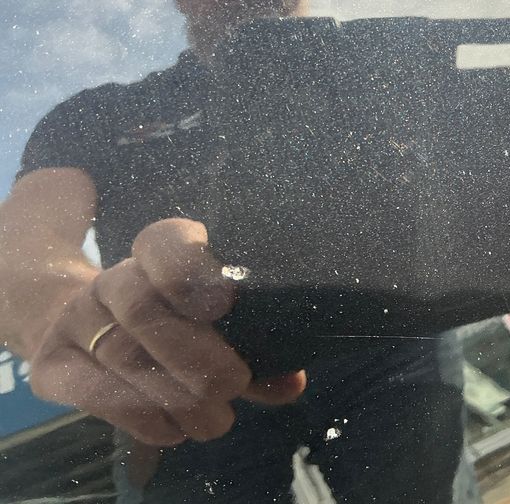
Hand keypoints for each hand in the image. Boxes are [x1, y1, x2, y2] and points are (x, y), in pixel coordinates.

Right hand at [29, 218, 305, 445]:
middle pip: (144, 308)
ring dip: (176, 396)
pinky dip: (141, 416)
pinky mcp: (53, 364)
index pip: (164, 243)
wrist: (83, 324)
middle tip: (234, 385)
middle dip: (195, 354)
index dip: (190, 271)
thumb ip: (255, 346)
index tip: (225, 302)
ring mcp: (78, 319)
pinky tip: (175, 429)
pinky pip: (93, 392)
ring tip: (216, 420)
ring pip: (123, 355)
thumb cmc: (171, 321)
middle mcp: (115, 279)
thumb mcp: (215, 322)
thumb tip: (293, 381)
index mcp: (158, 253)